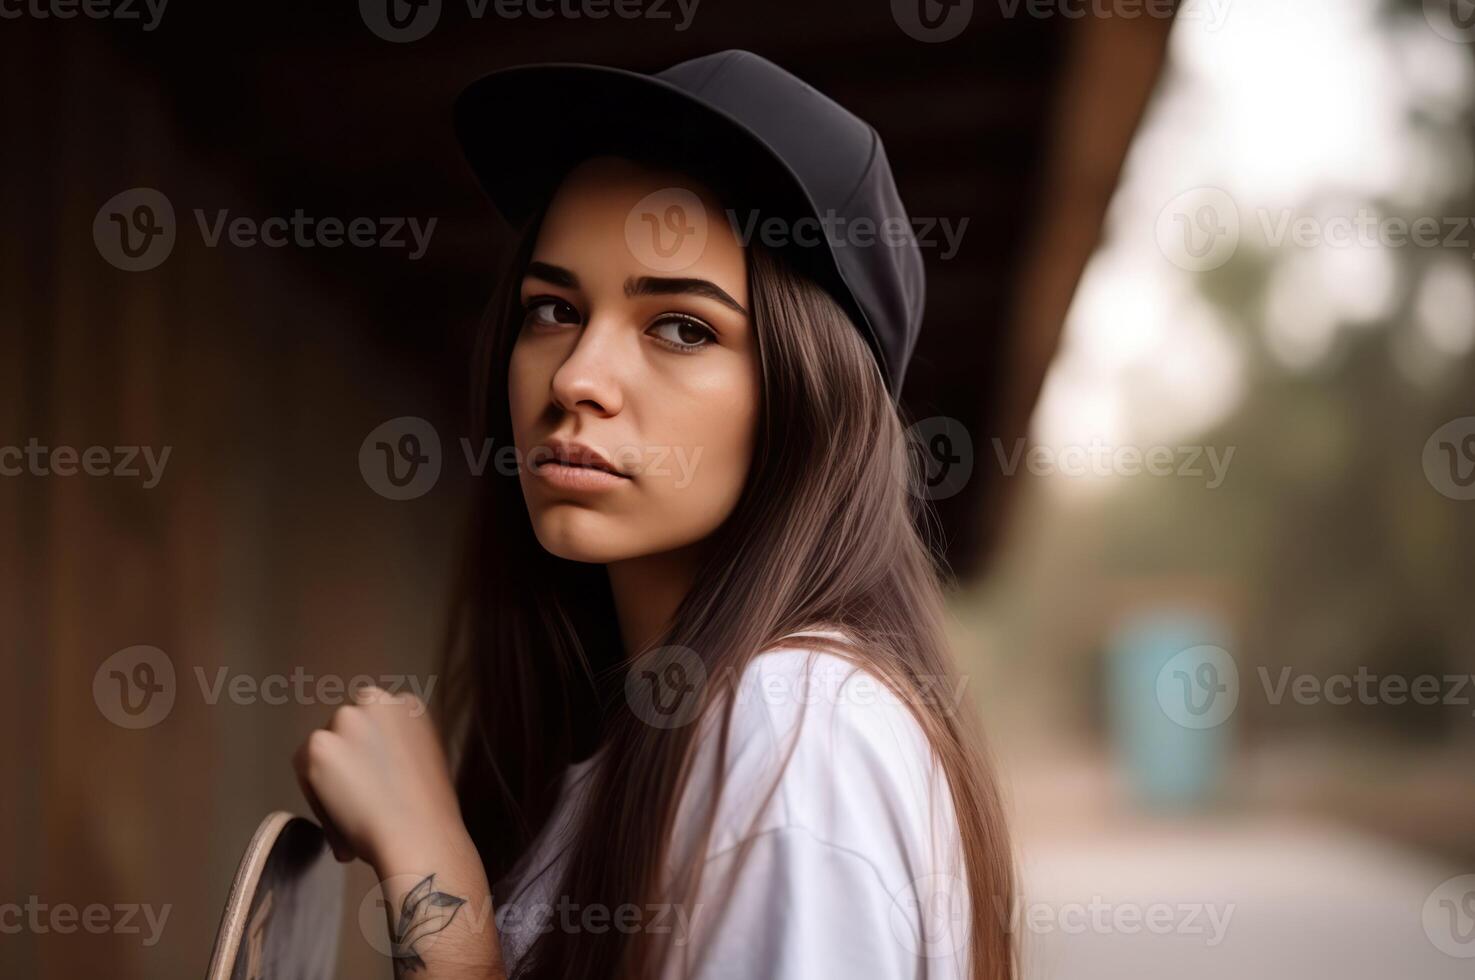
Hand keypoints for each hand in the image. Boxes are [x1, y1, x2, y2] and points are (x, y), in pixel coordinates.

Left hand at [293, 685, 470, 872]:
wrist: (420, 835)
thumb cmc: (428, 812)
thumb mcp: (424, 760)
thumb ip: (398, 747)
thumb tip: (369, 764)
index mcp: (408, 705)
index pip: (374, 721)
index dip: (370, 753)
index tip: (373, 779)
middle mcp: (377, 702)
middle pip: (346, 729)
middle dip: (348, 758)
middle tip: (358, 798)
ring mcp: (346, 720)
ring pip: (324, 748)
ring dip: (330, 776)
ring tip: (350, 814)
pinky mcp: (320, 746)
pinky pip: (305, 770)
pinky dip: (316, 795)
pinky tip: (340, 819)